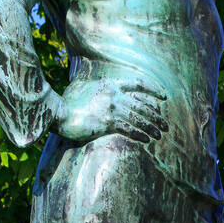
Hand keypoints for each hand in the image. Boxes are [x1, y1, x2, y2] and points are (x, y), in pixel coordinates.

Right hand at [53, 79, 167, 144]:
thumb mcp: (85, 89)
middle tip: (165, 125)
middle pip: (142, 105)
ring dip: (151, 127)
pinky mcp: (107, 122)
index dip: (153, 89)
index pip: (138, 83)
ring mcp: (111, 108)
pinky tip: (146, 139)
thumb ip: (97, 89)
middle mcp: (114, 95)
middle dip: (156, 116)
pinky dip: (139, 134)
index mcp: (110, 84)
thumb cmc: (68, 102)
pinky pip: (129, 129)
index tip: (164, 97)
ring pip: (138, 118)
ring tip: (159, 134)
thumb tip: (99, 90)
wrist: (58, 112)